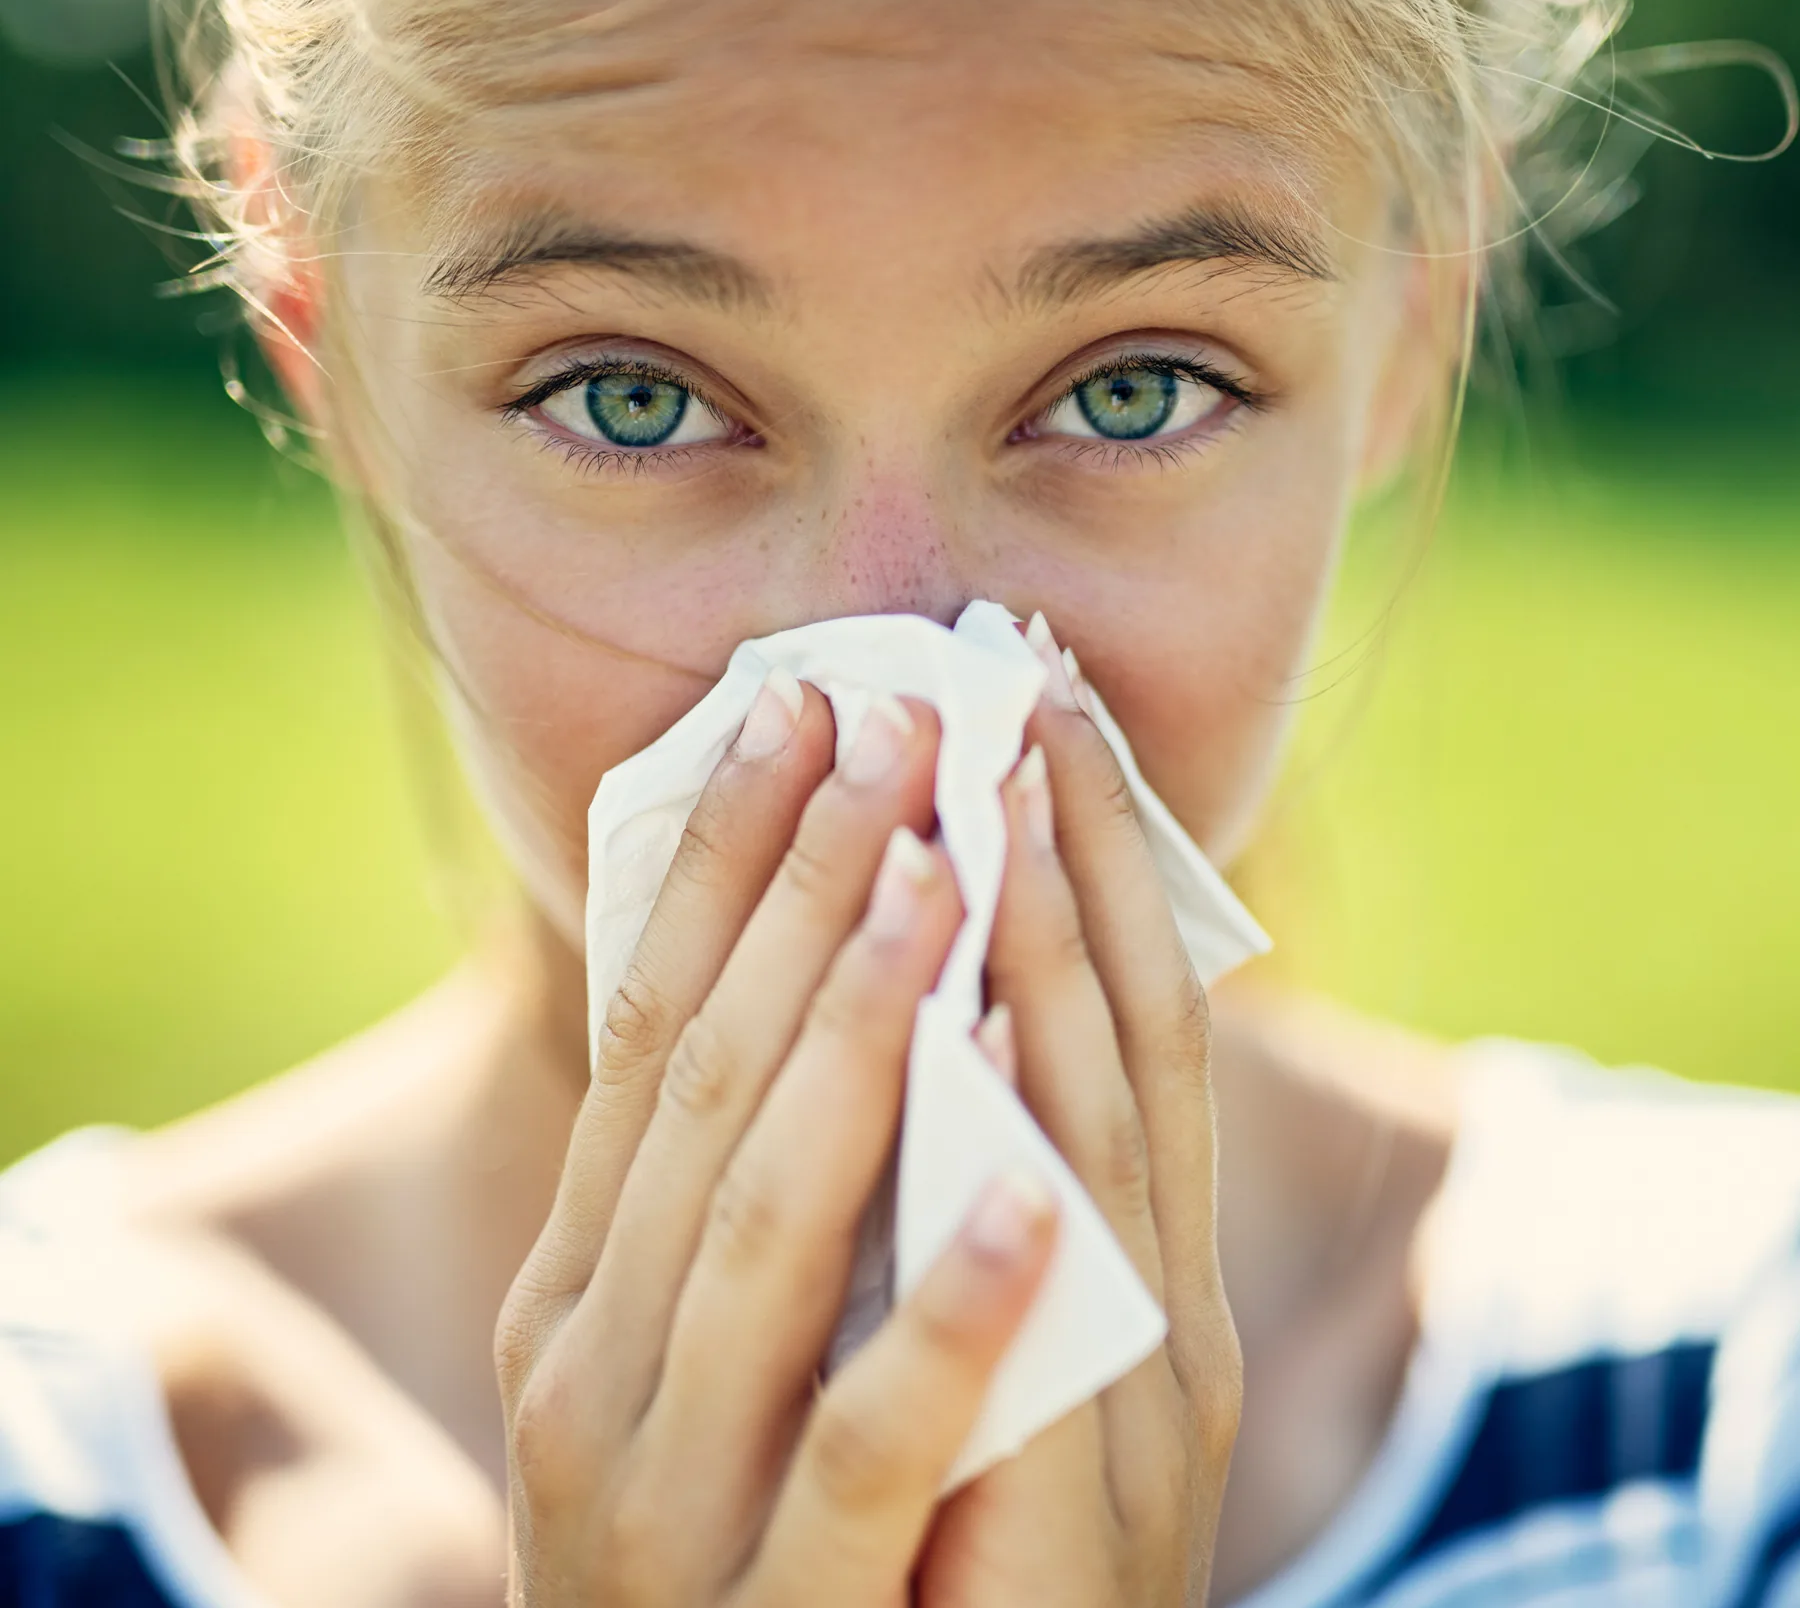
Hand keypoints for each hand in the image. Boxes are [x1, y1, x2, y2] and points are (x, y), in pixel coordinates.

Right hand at [494, 679, 1059, 1606]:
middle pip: (710, 1085)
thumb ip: (726, 1192)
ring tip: (941, 871)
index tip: (794, 704)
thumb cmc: (721, 1537)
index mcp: (584, 1285)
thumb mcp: (684, 1355)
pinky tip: (1032, 1192)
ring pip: (771, 1227)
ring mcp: (672, 1497)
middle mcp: (596, 1365)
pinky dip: (946, 1314)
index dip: (719, 862)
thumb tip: (815, 972)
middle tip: (892, 717)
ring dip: (860, 1036)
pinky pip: (870, 1449)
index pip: (650, 1030)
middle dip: (804, 890)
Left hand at [918, 653, 1242, 1607]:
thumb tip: (923, 976)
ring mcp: (1131, 1438)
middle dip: (1061, 863)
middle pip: (1119, 1051)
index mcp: (1147, 1249)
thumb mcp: (1015, 1304)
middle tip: (1008, 687)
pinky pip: (1012, 1395)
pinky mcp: (1058, 1564)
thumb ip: (992, 1161)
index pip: (1134, 1014)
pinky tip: (1000, 1129)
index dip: (1100, 853)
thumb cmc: (998, 1504)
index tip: (1043, 702)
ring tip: (967, 832)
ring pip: (1078, 1177)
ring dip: (1034, 994)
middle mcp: (1165, 1319)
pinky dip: (1005, 1270)